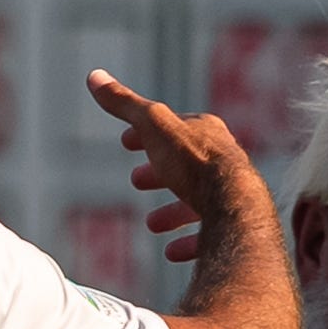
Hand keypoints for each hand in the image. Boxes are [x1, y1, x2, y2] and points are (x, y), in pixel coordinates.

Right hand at [82, 69, 271, 269]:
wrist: (233, 205)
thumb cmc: (194, 162)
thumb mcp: (153, 126)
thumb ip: (125, 104)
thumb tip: (94, 77)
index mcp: (206, 132)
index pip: (173, 127)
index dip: (147, 133)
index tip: (127, 142)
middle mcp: (223, 160)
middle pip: (186, 164)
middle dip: (160, 172)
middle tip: (137, 180)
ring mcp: (230, 194)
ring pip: (197, 201)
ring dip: (172, 211)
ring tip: (151, 223)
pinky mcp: (233, 227)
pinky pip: (210, 236)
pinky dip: (188, 242)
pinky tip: (171, 251)